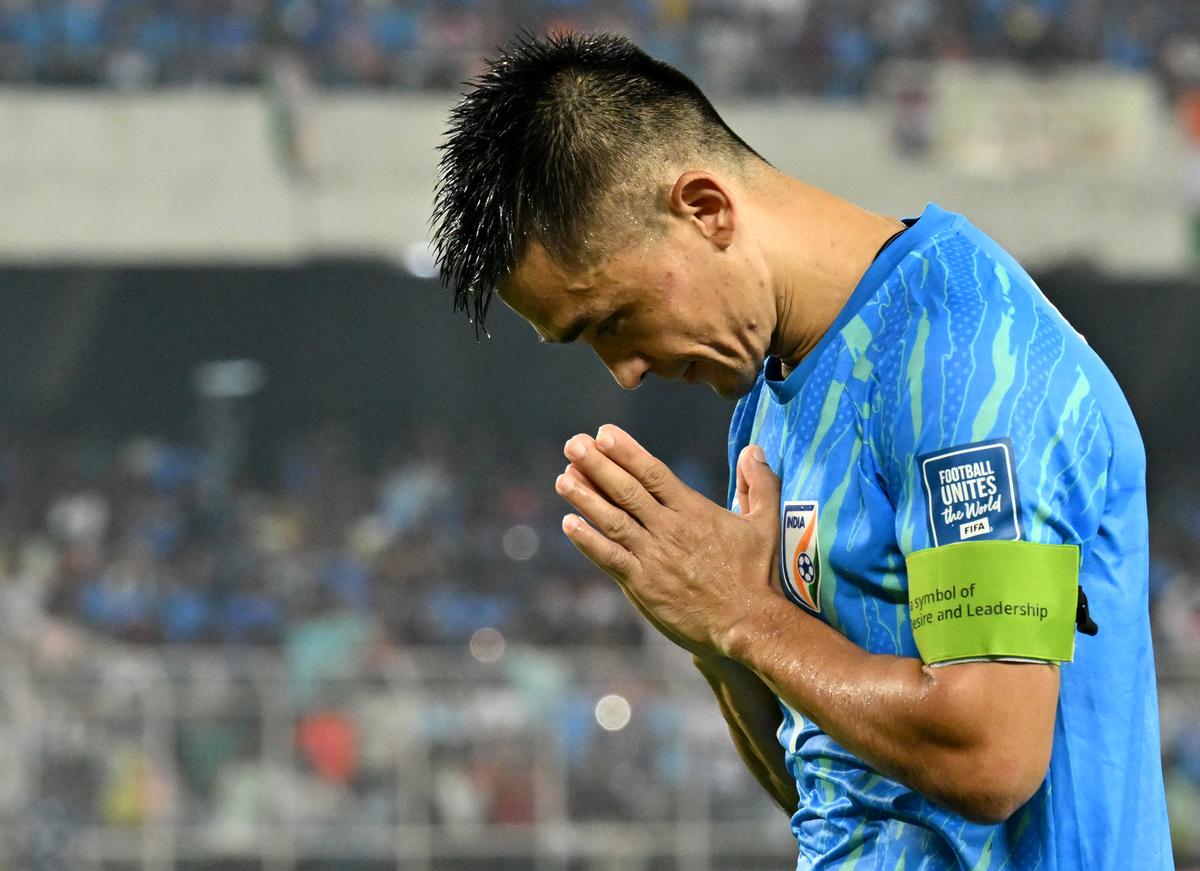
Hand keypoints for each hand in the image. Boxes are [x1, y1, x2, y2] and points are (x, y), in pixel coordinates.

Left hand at [554, 424, 785, 658]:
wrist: (746, 623)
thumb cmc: (756, 575)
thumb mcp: (765, 524)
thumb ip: (759, 484)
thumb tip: (754, 450)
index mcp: (694, 511)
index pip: (653, 474)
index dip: (626, 452)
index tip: (603, 434)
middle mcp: (669, 530)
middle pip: (627, 490)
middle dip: (597, 465)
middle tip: (572, 443)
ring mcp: (653, 557)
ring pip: (612, 521)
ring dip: (585, 498)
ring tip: (562, 477)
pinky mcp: (643, 585)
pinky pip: (610, 558)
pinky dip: (587, 541)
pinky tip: (568, 525)